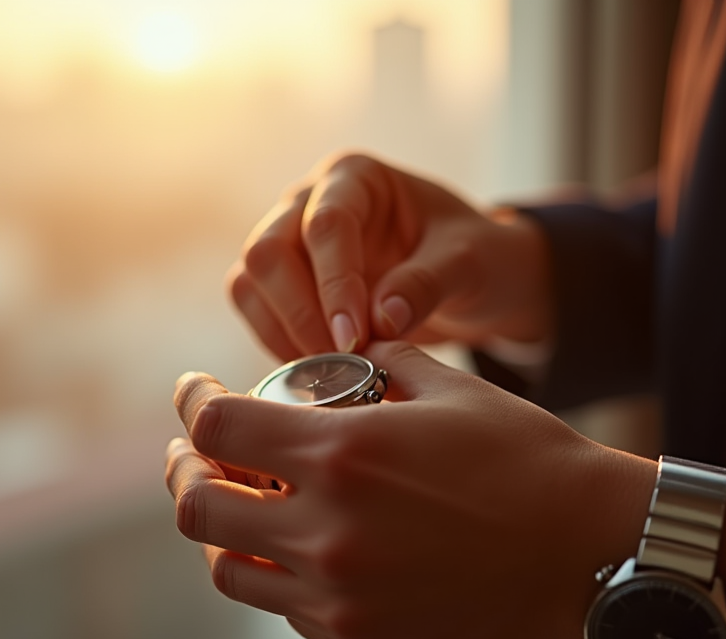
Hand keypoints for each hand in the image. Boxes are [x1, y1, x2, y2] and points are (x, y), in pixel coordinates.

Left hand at [164, 342, 652, 638]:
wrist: (594, 555)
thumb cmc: (527, 461)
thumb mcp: (451, 390)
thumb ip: (379, 366)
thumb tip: (338, 354)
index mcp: (342, 456)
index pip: (216, 428)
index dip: (194, 405)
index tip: (196, 395)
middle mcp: (327, 534)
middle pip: (198, 509)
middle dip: (188, 474)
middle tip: (199, 458)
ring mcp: (342, 605)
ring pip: (233, 574)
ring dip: (231, 535)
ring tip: (252, 511)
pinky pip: (296, 617)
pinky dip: (294, 583)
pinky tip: (323, 559)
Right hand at [227, 152, 554, 360]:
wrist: (472, 280)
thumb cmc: (475, 255)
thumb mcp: (470, 263)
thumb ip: (427, 284)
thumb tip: (380, 321)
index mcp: (356, 178)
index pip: (326, 225)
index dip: (335, 285)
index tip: (354, 340)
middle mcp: (310, 201)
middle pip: (268, 250)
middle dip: (299, 313)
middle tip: (340, 363)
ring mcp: (290, 242)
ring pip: (250, 283)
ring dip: (282, 332)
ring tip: (330, 373)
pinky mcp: (282, 284)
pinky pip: (256, 312)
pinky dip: (278, 345)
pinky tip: (318, 374)